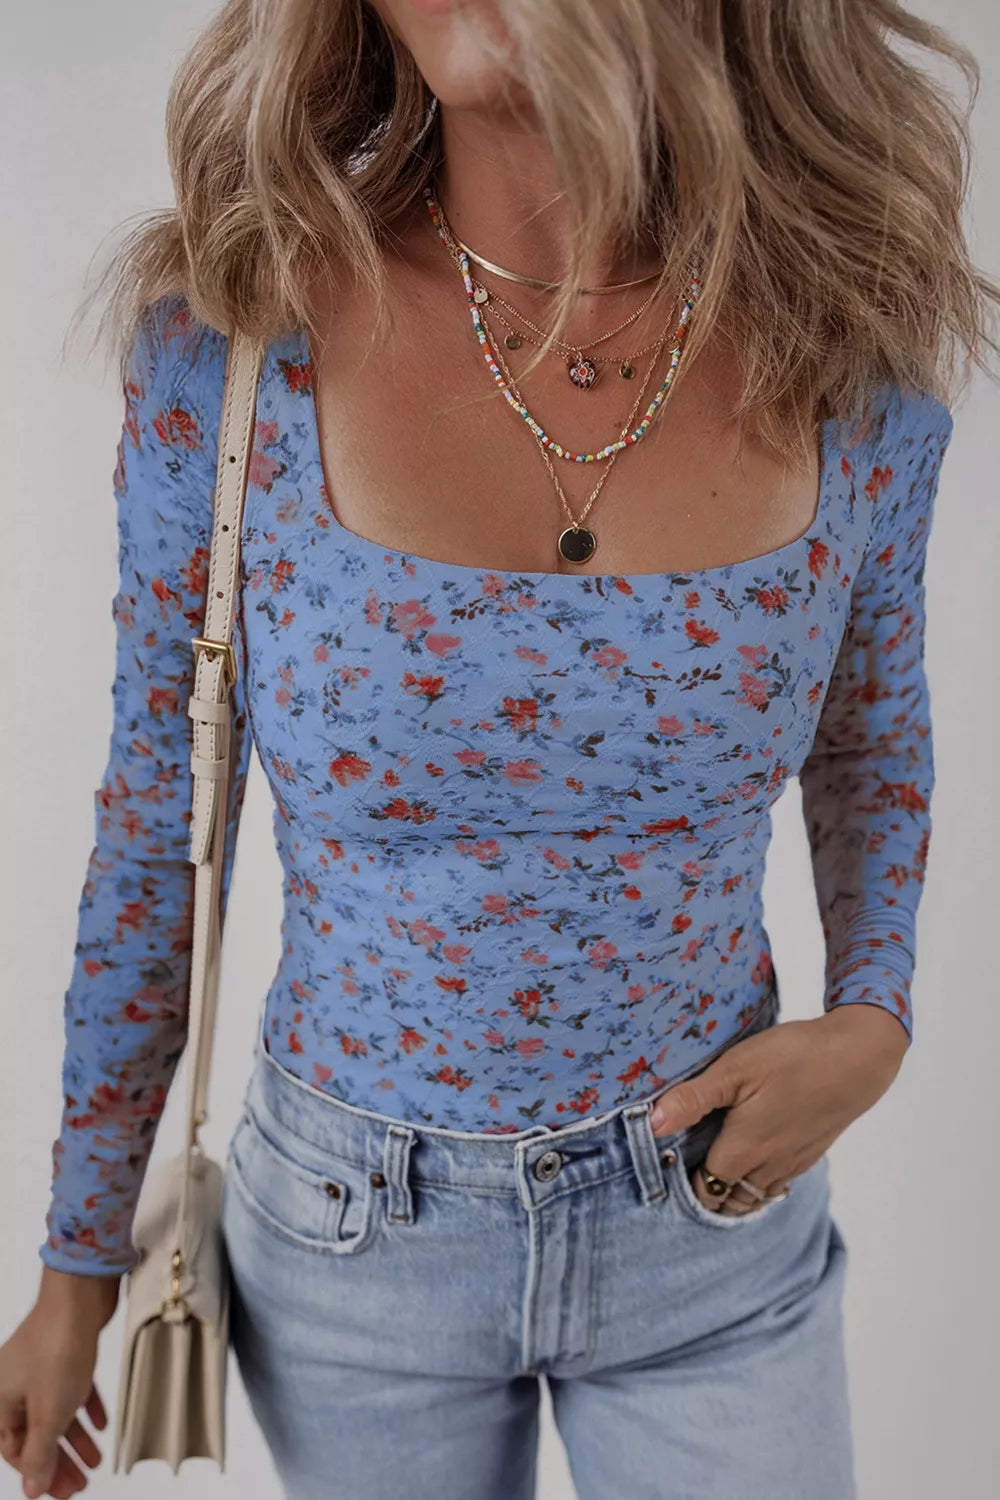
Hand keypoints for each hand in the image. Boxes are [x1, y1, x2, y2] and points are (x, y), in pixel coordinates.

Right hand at [0, 1268, 119, 1497]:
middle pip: (35, 1432)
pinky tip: (101, 1423)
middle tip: (79, 1484)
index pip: (14, 1449)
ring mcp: (40, 1366)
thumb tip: (32, 1488)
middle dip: (58, 1460)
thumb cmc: (57, 1348)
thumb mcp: (48, 1412)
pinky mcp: (63, 1351)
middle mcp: (15, 1382)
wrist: (79, 1294)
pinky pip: (72, 1387)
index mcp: (0, 1400)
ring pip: (55, 1411)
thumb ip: (40, 1453)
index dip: (38, 1472)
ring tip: (96, 1460)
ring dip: (75, 1438)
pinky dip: (84, 1407)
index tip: (59, 1490)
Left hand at [649, 1002, 908, 1213]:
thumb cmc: (793, 1057)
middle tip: (685, 1175)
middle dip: (709, 1197)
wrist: (860, 1056)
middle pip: (731, 1201)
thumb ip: (694, 1098)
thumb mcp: (735, 1069)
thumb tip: (652, 1125)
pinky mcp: (813, 1150)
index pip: (706, 1190)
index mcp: (744, 1150)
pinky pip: (780, 1180)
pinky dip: (760, 1179)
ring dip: (735, 1192)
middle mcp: (770, 1165)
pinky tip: (754, 1155)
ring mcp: (795, 1160)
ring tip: (714, 1172)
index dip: (684, 1188)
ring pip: (757, 1194)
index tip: (665, 1174)